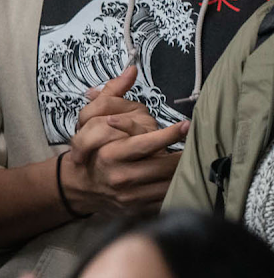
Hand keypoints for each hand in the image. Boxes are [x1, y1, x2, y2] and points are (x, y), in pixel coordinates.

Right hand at [62, 71, 186, 216]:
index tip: (186, 126)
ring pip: (169, 182)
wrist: (80, 186)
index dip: (169, 135)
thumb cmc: (89, 150)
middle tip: (198, 142)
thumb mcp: (92, 119)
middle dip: (183, 154)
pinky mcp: (139, 207)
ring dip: (184, 170)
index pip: (145, 144)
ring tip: (195, 157)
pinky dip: (177, 186)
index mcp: (109, 154)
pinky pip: (166, 196)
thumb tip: (131, 70)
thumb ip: (112, 94)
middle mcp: (120, 176)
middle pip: (164, 166)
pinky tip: (184, 176)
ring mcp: (130, 195)